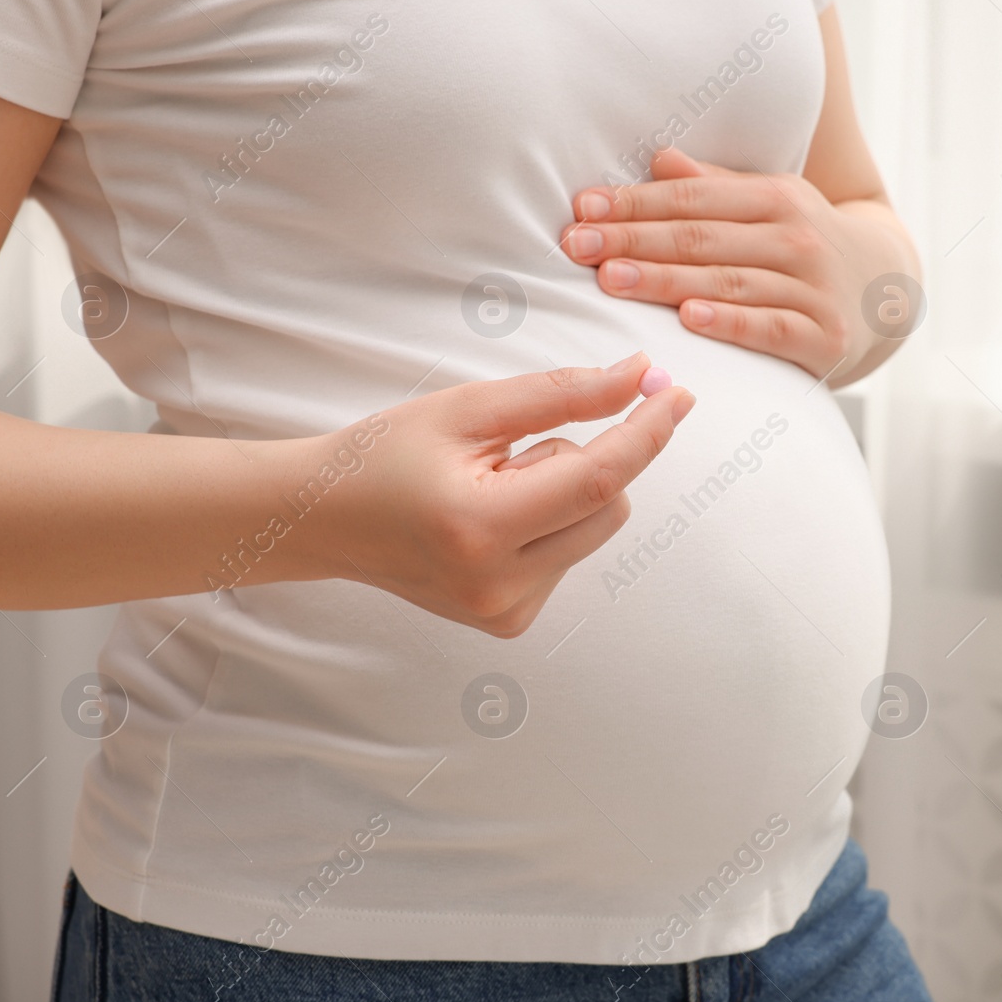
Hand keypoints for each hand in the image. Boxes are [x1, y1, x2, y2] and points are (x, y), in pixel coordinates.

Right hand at [315, 353, 693, 637]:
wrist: (325, 520)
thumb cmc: (387, 455)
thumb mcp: (470, 409)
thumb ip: (562, 394)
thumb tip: (640, 377)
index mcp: (480, 527)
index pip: (596, 477)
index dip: (645, 431)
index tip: (676, 392)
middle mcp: (498, 585)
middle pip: (608, 505)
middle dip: (584, 460)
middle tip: (510, 451)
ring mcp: (505, 613)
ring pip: (595, 529)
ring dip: (563, 494)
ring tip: (487, 489)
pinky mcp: (510, 623)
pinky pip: (570, 555)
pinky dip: (548, 525)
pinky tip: (488, 520)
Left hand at [559, 148, 912, 385]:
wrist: (887, 291)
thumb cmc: (804, 243)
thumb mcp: (770, 204)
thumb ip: (714, 189)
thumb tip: (658, 160)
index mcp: (775, 197)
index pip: (691, 199)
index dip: (634, 202)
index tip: (582, 208)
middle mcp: (796, 237)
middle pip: (700, 238)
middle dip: (633, 240)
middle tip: (578, 246)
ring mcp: (811, 288)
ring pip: (727, 282)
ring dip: (664, 280)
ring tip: (611, 279)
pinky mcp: (822, 338)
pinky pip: (769, 328)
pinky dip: (730, 323)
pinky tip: (689, 318)